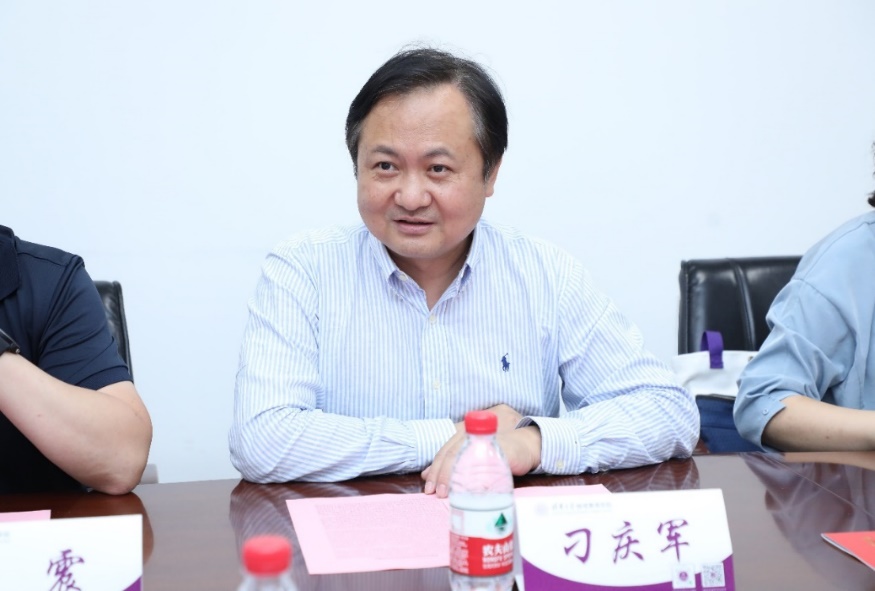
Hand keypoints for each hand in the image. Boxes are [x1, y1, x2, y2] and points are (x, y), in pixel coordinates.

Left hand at [421, 425, 541, 497]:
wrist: (527, 445)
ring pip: (465, 458)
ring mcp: (487, 443)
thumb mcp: (472, 456)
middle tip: (435, 492)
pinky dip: (476, 477)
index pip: (444, 452)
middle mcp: (473, 436)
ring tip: (448, 493)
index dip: (434, 469)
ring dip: (454, 477)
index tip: (428, 486)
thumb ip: (451, 463)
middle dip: (441, 474)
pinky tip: (470, 489)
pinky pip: (487, 464)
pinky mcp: (502, 450)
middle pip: (451, 454)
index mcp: (464, 436)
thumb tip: (427, 475)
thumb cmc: (497, 452)